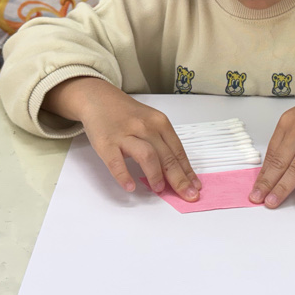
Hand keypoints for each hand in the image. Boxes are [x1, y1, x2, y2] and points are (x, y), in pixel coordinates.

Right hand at [45, 78, 200, 200]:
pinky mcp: (106, 142)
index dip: (188, 171)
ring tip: (159, 190)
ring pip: (147, 155)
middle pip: (167, 156)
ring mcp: (126, 134)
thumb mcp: (150, 122)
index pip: (178, 151)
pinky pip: (116, 161)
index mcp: (160, 123)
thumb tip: (179, 171)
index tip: (195, 187)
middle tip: (187, 195)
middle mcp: (145, 127)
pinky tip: (130, 187)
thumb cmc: (127, 115)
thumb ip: (163, 143)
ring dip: (155, 175)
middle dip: (179, 179)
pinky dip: (124, 175)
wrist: (98, 98)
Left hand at [249, 80, 294, 208]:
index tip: (256, 189)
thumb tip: (274, 166)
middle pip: (281, 162)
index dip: (263, 174)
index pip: (272, 154)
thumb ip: (288, 139)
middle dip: (267, 183)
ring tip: (274, 201)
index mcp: (288, 122)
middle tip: (258, 199)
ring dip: (284, 186)